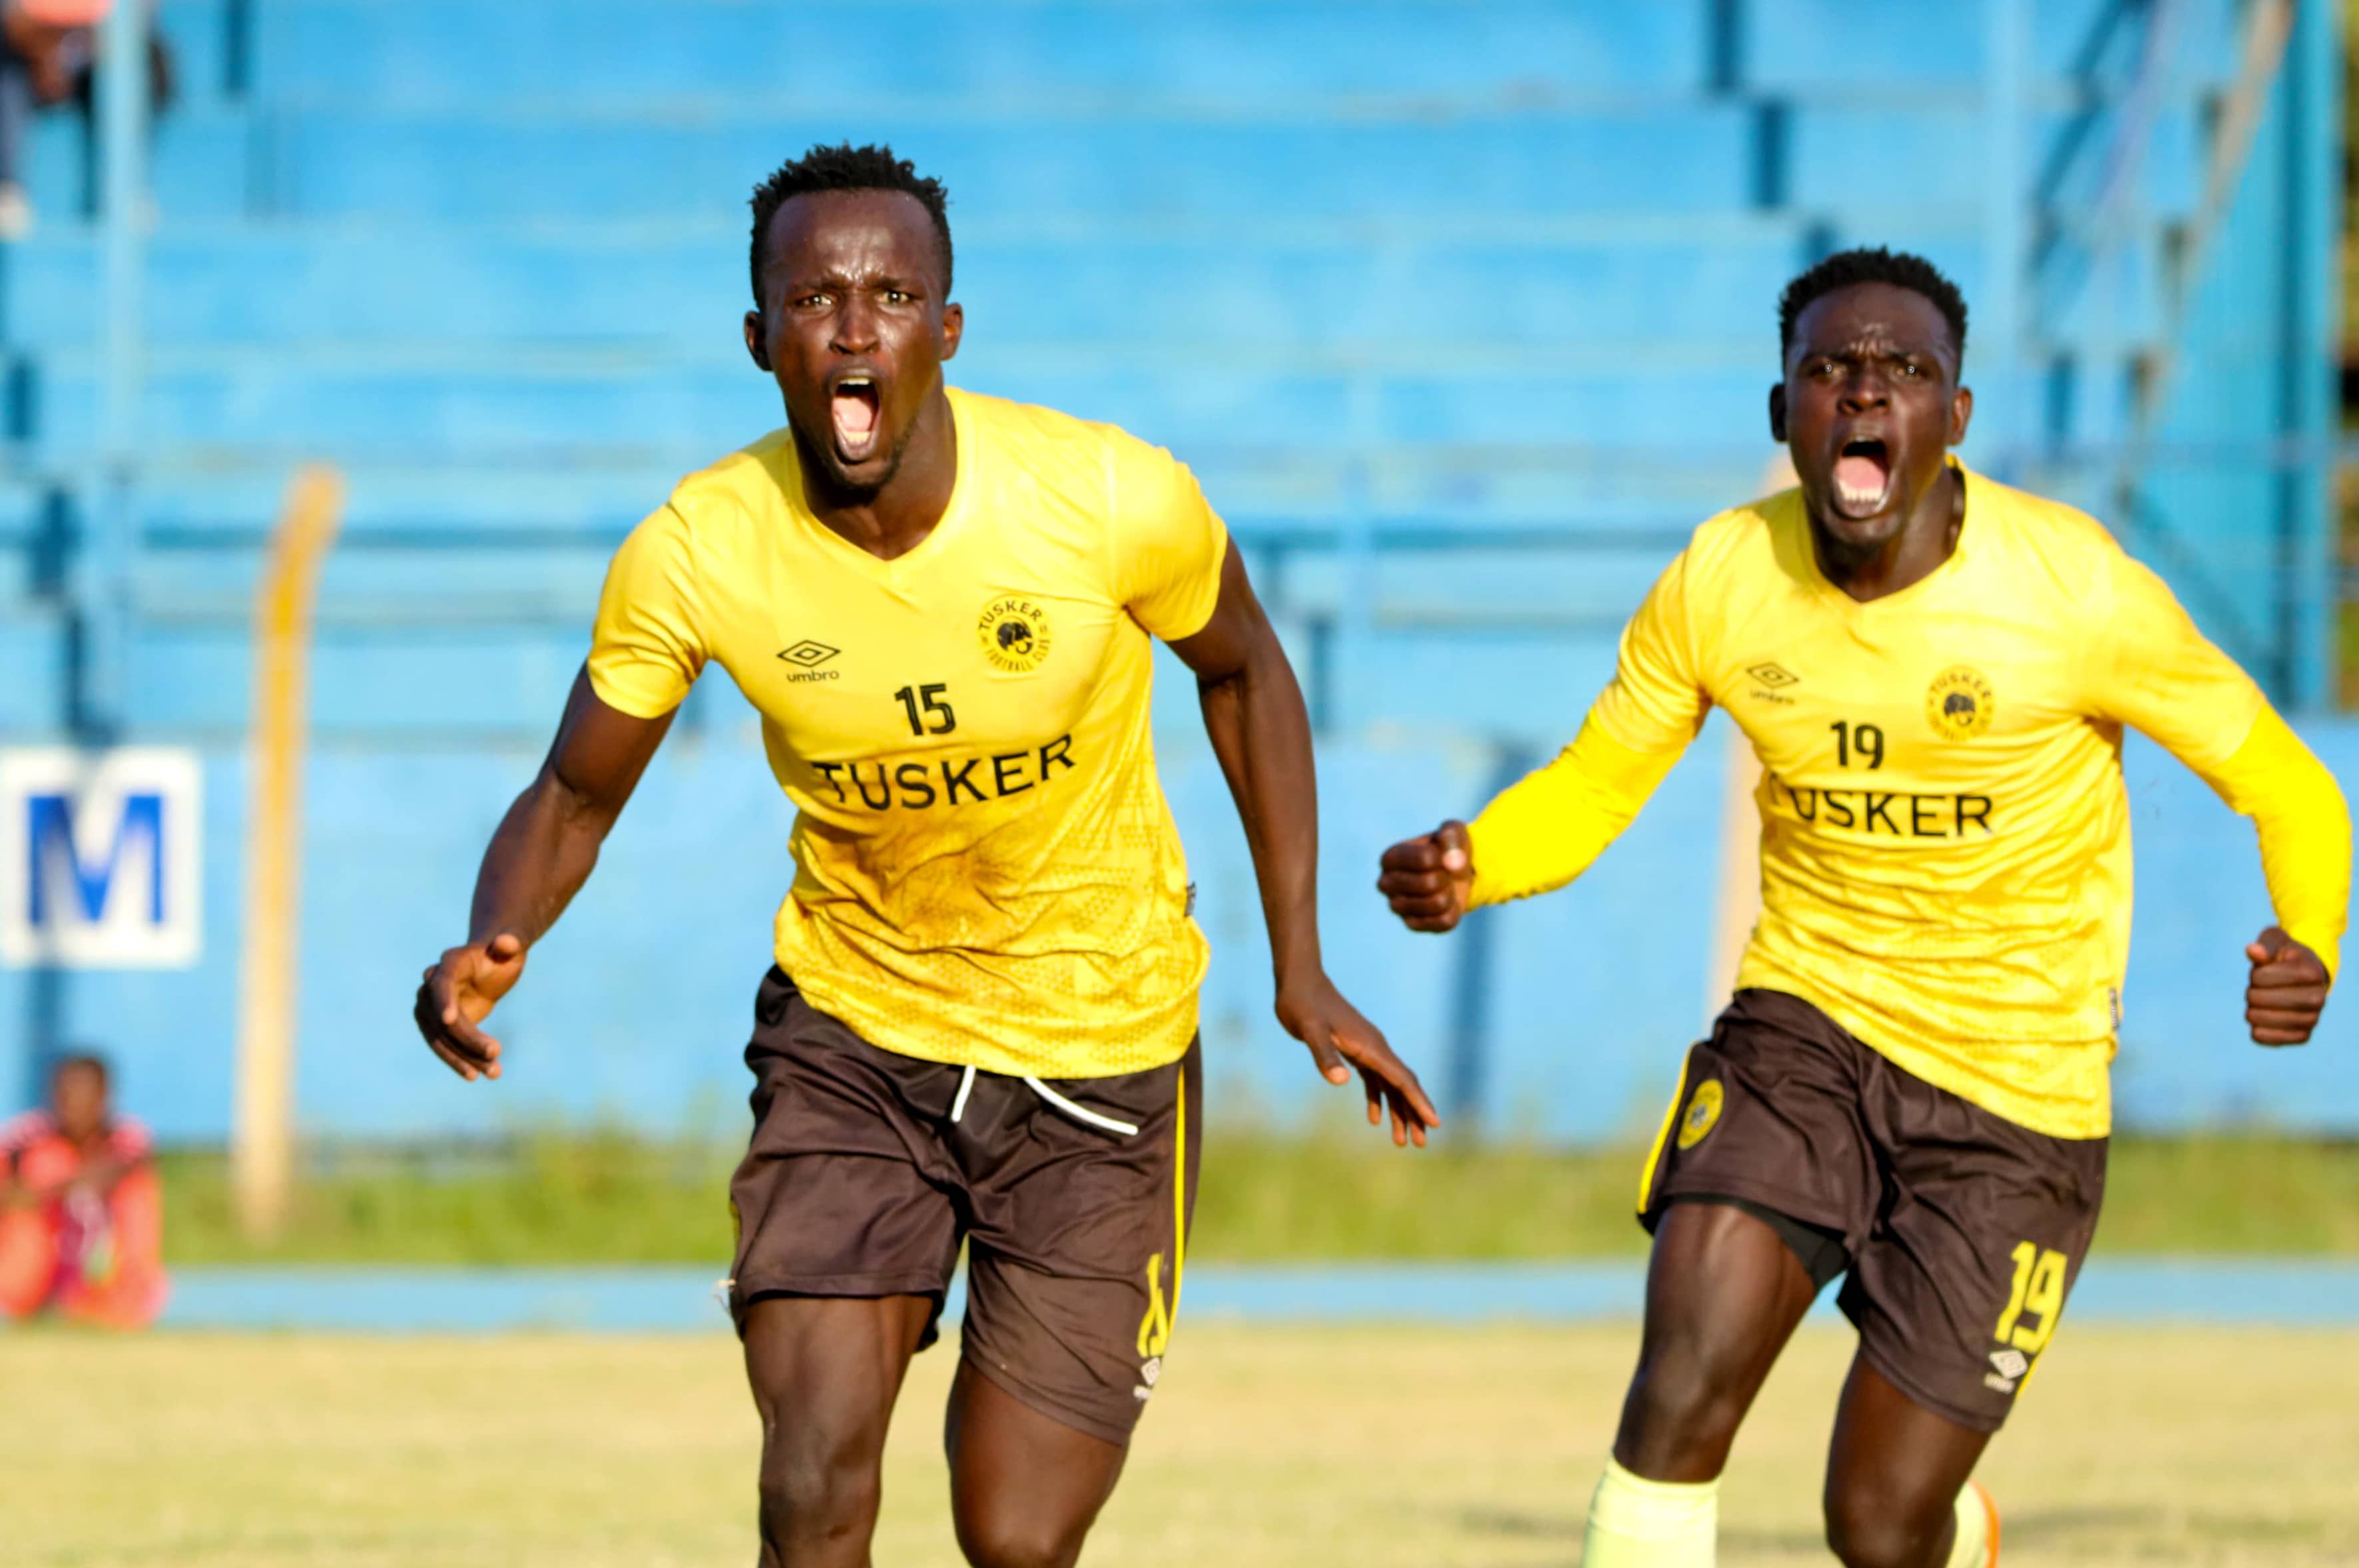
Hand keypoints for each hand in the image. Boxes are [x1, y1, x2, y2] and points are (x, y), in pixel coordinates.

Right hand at [414, 932, 526, 1080]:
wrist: (490, 963)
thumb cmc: (504, 952)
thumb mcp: (513, 945)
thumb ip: (510, 942)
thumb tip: (506, 943)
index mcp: (451, 961)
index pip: (442, 982)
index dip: (444, 1000)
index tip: (449, 1021)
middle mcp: (433, 983)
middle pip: (442, 1017)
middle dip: (467, 1038)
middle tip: (497, 1053)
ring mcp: (430, 1005)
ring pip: (440, 1037)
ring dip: (463, 1057)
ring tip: (494, 1073)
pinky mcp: (436, 1024)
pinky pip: (443, 1045)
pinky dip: (459, 1060)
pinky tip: (478, 1075)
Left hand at [1274, 970, 1439, 1147]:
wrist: (1299, 981)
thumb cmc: (1303, 1004)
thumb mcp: (1309, 1030)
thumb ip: (1324, 1054)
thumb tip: (1340, 1080)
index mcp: (1371, 1047)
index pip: (1402, 1079)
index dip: (1419, 1102)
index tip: (1435, 1124)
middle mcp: (1375, 1048)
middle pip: (1402, 1085)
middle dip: (1414, 1114)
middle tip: (1421, 1144)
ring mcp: (1367, 1048)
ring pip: (1391, 1085)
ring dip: (1398, 1111)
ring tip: (1402, 1140)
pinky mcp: (1355, 1049)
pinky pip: (1375, 1079)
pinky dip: (1378, 1099)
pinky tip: (1374, 1119)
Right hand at [1377, 820, 1474, 932]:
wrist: (1452, 872)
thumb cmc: (1446, 848)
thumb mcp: (1453, 832)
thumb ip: (1452, 837)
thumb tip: (1453, 863)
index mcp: (1390, 857)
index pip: (1426, 859)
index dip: (1445, 856)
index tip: (1440, 854)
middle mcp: (1385, 883)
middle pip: (1430, 883)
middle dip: (1446, 877)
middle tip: (1442, 873)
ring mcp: (1396, 907)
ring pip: (1438, 904)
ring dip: (1450, 893)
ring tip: (1443, 887)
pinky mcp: (1411, 924)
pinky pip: (1443, 921)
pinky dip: (1453, 910)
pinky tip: (1444, 902)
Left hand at [2244, 926, 2329, 1046]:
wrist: (2307, 979)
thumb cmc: (2286, 957)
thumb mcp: (2277, 942)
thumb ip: (2265, 945)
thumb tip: (2253, 951)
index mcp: (2310, 972)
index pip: (2260, 977)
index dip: (2255, 974)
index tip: (2267, 971)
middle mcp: (2317, 998)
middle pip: (2257, 999)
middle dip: (2251, 992)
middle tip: (2264, 989)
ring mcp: (2312, 1019)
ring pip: (2259, 1020)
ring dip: (2252, 1010)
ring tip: (2264, 1003)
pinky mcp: (2303, 1036)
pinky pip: (2266, 1038)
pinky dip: (2256, 1030)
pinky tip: (2261, 1021)